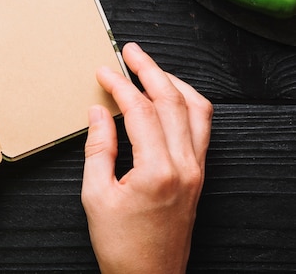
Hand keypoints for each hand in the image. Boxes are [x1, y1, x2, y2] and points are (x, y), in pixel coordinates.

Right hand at [82, 42, 212, 273]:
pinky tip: (169, 98)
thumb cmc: (120, 244)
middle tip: (130, 51)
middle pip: (173, 100)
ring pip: (196, 109)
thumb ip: (98, 147)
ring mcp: (196, 169)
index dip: (119, 85)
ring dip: (173, 83)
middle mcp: (185, 165)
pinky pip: (201, 127)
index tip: (103, 72)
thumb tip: (99, 111)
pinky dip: (186, 103)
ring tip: (151, 68)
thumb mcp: (95, 194)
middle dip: (150, 70)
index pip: (140, 110)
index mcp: (157, 170)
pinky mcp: (198, 175)